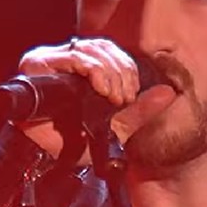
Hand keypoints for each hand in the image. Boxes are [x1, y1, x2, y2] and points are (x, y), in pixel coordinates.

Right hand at [16, 38, 176, 162]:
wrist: (43, 158)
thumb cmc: (72, 142)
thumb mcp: (114, 127)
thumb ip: (140, 110)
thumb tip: (168, 93)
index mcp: (83, 68)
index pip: (111, 53)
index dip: (127, 69)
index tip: (130, 95)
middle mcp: (66, 59)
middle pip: (103, 48)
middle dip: (121, 72)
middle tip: (124, 99)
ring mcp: (52, 59)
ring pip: (91, 50)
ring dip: (110, 72)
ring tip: (113, 97)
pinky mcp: (38, 62)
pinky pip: (73, 57)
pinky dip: (93, 70)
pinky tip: (101, 88)